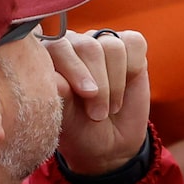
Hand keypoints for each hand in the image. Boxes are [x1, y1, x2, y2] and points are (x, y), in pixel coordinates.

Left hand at [49, 28, 150, 176]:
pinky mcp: (128, 44)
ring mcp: (100, 42)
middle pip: (88, 46)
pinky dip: (133, 67)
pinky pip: (133, 42)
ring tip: (111, 108)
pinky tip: (126, 87)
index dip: (74, 69)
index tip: (87, 94)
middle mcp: (74, 44)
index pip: (58, 47)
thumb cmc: (80, 128)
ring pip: (112, 46)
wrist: (111, 142)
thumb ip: (60, 96)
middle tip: (98, 113)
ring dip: (116, 83)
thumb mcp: (67, 119)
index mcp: (50, 57)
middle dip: (98, 82)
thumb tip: (56, 80)